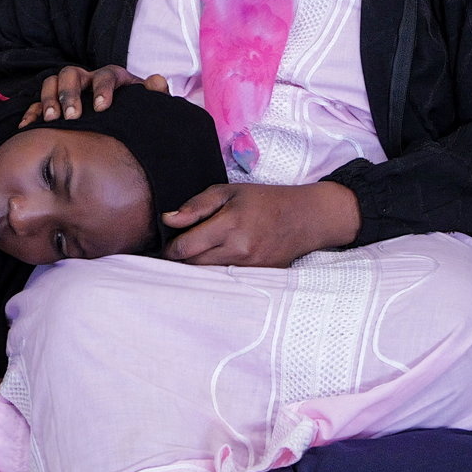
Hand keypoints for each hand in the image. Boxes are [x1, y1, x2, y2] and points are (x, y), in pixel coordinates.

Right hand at [24, 65, 168, 123]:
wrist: (122, 116)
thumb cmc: (134, 109)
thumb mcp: (146, 102)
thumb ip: (154, 93)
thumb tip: (157, 80)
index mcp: (112, 76)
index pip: (105, 75)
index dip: (102, 89)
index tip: (101, 108)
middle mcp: (87, 78)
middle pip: (72, 74)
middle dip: (70, 93)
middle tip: (72, 116)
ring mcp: (68, 88)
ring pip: (52, 82)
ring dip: (50, 99)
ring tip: (52, 120)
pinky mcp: (54, 102)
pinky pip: (37, 102)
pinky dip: (32, 111)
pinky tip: (27, 126)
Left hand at [159, 180, 360, 268]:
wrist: (304, 218)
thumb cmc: (263, 200)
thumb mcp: (228, 191)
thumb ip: (197, 206)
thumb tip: (168, 220)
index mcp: (229, 225)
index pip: (185, 248)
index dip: (170, 248)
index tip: (168, 243)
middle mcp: (239, 250)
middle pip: (193, 265)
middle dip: (181, 258)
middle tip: (179, 249)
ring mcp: (250, 267)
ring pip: (208, 275)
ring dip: (198, 266)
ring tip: (198, 253)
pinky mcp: (258, 277)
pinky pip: (226, 280)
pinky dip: (217, 272)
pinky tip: (218, 261)